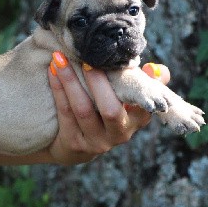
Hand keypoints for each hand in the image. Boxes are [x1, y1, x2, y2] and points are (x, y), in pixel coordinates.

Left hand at [47, 53, 169, 164]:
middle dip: (97, 81)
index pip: (146, 106)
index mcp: (137, 121)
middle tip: (86, 58)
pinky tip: (52, 71)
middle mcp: (119, 134)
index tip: (143, 66)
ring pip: (82, 109)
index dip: (146, 88)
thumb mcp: (124, 102)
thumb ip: (141, 84)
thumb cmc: (103, 114)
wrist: (76, 147)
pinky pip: (64, 112)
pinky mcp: (73, 143)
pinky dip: (58, 88)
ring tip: (60, 58)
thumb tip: (155, 69)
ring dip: (70, 81)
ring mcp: (95, 142)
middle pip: (110, 109)